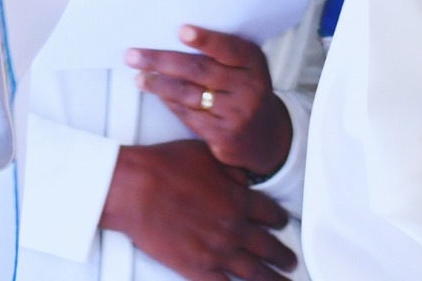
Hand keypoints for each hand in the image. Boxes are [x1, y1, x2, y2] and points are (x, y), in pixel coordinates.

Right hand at [102, 140, 296, 279]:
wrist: (133, 188)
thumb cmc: (161, 166)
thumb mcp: (202, 154)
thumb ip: (229, 168)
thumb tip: (244, 177)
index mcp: (239, 199)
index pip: (271, 214)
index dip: (279, 220)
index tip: (280, 224)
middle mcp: (235, 228)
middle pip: (270, 247)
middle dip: (283, 256)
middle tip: (289, 261)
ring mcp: (218, 251)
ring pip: (256, 273)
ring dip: (273, 280)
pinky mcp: (198, 267)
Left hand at [127, 26, 292, 176]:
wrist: (267, 137)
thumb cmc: (242, 89)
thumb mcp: (243, 67)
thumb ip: (218, 53)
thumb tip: (168, 34)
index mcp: (253, 63)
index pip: (229, 48)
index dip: (206, 40)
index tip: (181, 30)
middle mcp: (250, 88)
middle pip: (199, 70)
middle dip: (161, 61)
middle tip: (132, 55)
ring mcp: (238, 114)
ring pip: (189, 94)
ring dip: (159, 84)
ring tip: (140, 77)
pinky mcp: (225, 136)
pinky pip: (189, 115)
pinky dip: (169, 102)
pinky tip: (157, 94)